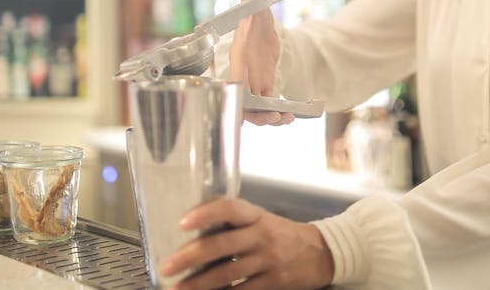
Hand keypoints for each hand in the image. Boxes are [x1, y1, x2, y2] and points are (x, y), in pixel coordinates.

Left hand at [161, 198, 333, 289]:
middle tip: (168, 266)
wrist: (322, 253)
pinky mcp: (274, 283)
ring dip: (198, 284)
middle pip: (221, 245)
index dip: (205, 213)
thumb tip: (194, 232)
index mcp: (257, 216)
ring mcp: (269, 260)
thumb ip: (234, 224)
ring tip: (178, 289)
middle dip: (190, 257)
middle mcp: (262, 235)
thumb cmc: (283, 235)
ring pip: (227, 273)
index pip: (229, 208)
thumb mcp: (262, 220)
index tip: (183, 222)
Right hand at [231, 0, 293, 125]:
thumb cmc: (254, 14)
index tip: (250, 100)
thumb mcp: (256, 0)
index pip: (234, 75)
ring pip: (253, 110)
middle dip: (255, 114)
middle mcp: (241, 72)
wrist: (262, 25)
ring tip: (285, 120)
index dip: (239, 91)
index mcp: (238, 54)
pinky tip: (289, 117)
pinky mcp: (263, 87)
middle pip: (241, 101)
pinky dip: (276, 115)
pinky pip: (266, 107)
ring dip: (267, 119)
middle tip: (274, 116)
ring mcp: (251, 82)